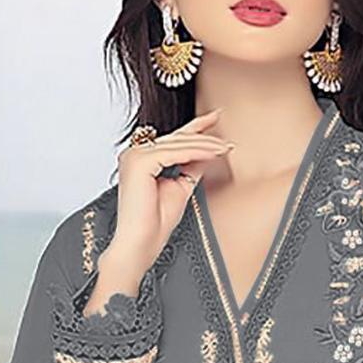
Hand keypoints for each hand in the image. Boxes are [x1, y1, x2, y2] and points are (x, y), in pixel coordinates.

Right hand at [112, 106, 232, 268]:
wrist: (140, 244)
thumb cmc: (154, 224)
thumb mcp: (180, 188)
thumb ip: (191, 167)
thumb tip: (208, 152)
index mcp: (140, 159)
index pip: (172, 138)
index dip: (195, 127)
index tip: (215, 118)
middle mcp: (134, 154)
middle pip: (177, 139)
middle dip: (205, 137)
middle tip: (227, 141)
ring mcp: (134, 156)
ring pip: (178, 144)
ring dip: (205, 145)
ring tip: (225, 148)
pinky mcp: (139, 162)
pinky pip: (175, 152)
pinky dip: (197, 152)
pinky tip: (215, 153)